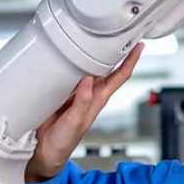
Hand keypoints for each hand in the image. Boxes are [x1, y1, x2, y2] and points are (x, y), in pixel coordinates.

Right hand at [25, 44, 143, 182]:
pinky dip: (70, 60)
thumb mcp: (75, 122)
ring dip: (92, 53)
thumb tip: (88, 80)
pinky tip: (67, 51)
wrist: (45, 152)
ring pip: (88, 68)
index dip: (130, 61)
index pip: (119, 77)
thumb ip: (82, 103)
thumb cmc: (63, 142)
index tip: (139, 46)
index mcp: (97, 100)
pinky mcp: (60, 92)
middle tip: (121, 32)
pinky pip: (68, 72)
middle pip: (106, 68)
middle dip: (115, 51)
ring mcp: (75, 92)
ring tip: (96, 35)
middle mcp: (89, 94)